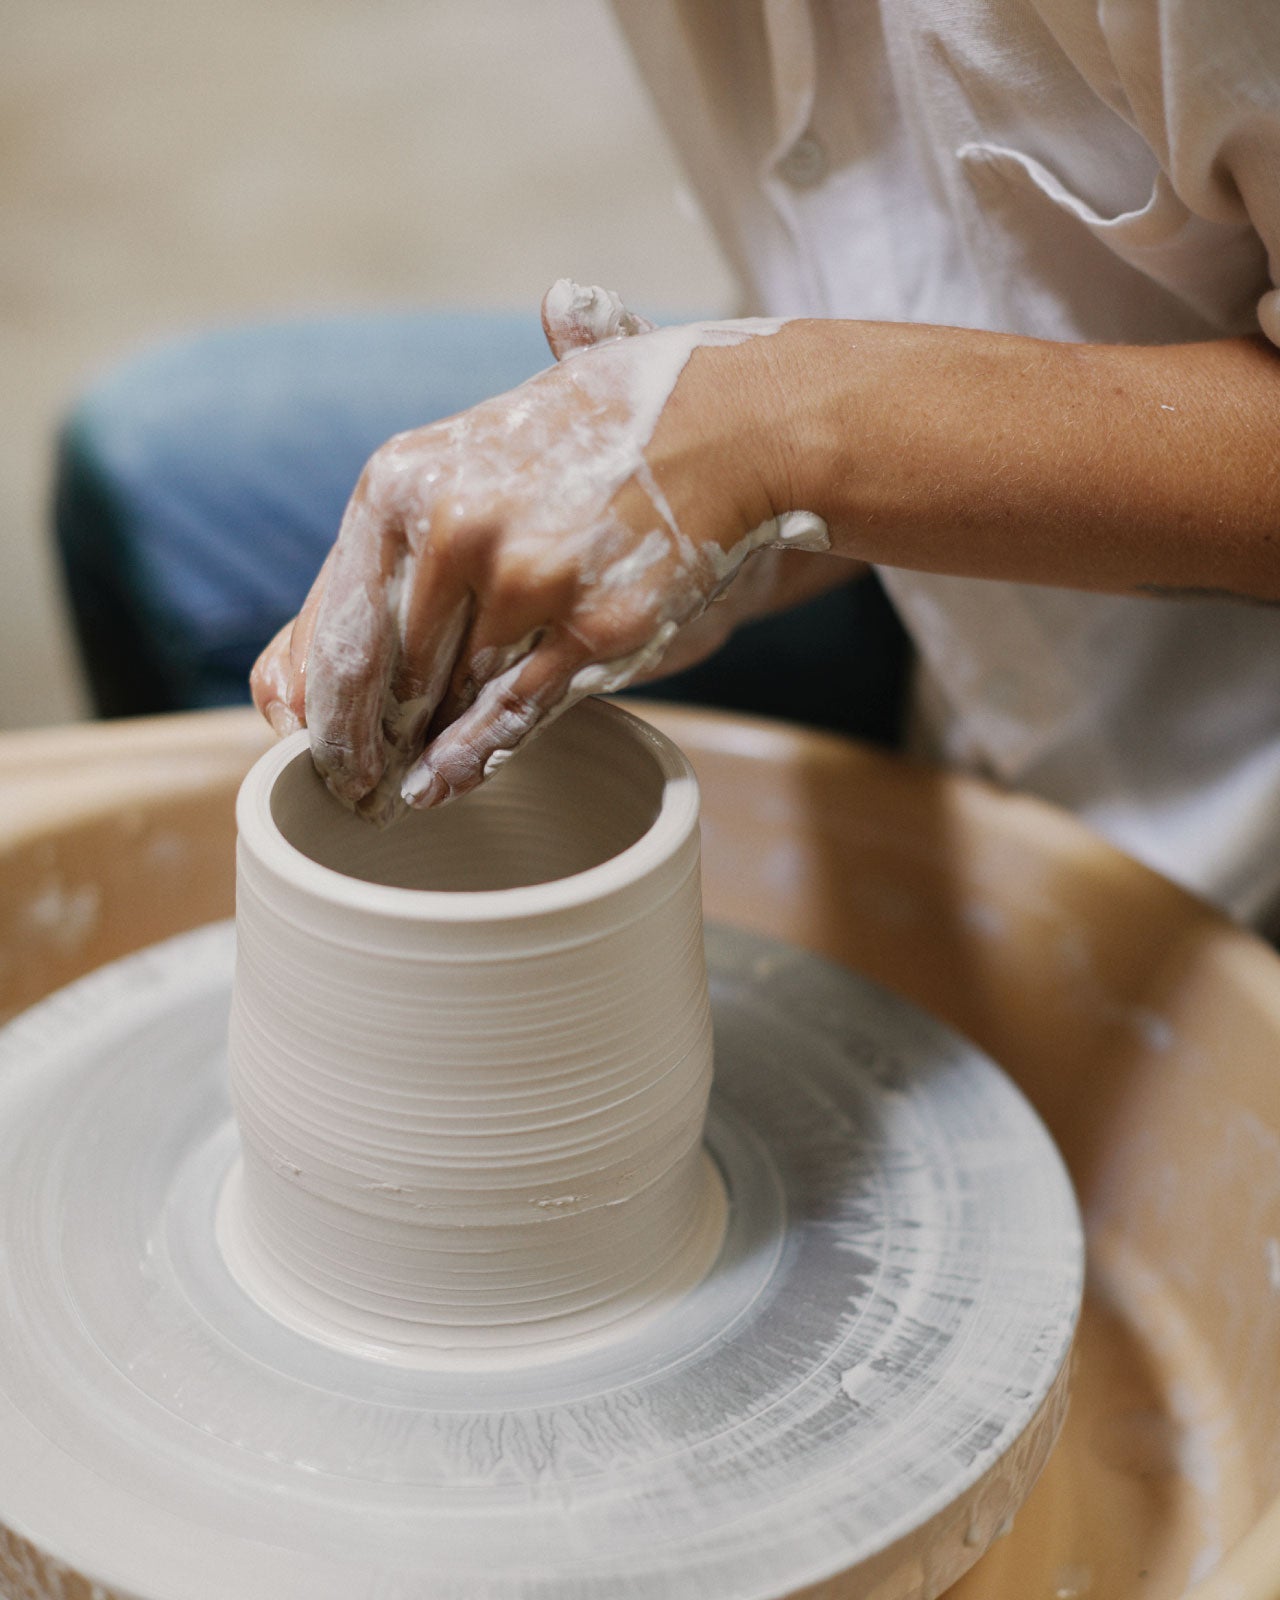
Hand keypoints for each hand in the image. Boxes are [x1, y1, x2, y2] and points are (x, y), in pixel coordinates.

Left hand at [251, 283, 828, 822]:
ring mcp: (528, 577)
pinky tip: (437, 787)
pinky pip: (514, 710)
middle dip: (363, 741)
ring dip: (420, 747)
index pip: (337, 623)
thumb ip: (373, 564)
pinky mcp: (595, 623)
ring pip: (449, 695)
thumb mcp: (454, 471)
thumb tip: (279, 692)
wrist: (712, 428)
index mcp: (401, 481)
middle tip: (348, 790)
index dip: (318, 705)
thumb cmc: (568, 454)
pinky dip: (471, 756)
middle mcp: (454, 525)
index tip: (308, 752)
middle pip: (387, 673)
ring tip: (393, 786)